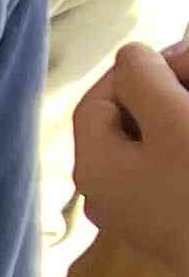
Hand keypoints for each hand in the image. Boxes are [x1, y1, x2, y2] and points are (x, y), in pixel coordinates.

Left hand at [75, 39, 188, 276]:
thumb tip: (131, 55)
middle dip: (166, 90)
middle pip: (129, 125)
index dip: (135, 70)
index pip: (97, 102)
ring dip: (180, 113)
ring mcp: (146, 214)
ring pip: (158, 147)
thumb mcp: (175, 121)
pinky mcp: (178, 225)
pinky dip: (184, 143)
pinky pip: (176, 171)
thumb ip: (146, 82)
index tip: (178, 52)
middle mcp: (110, 195)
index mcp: (96, 170)